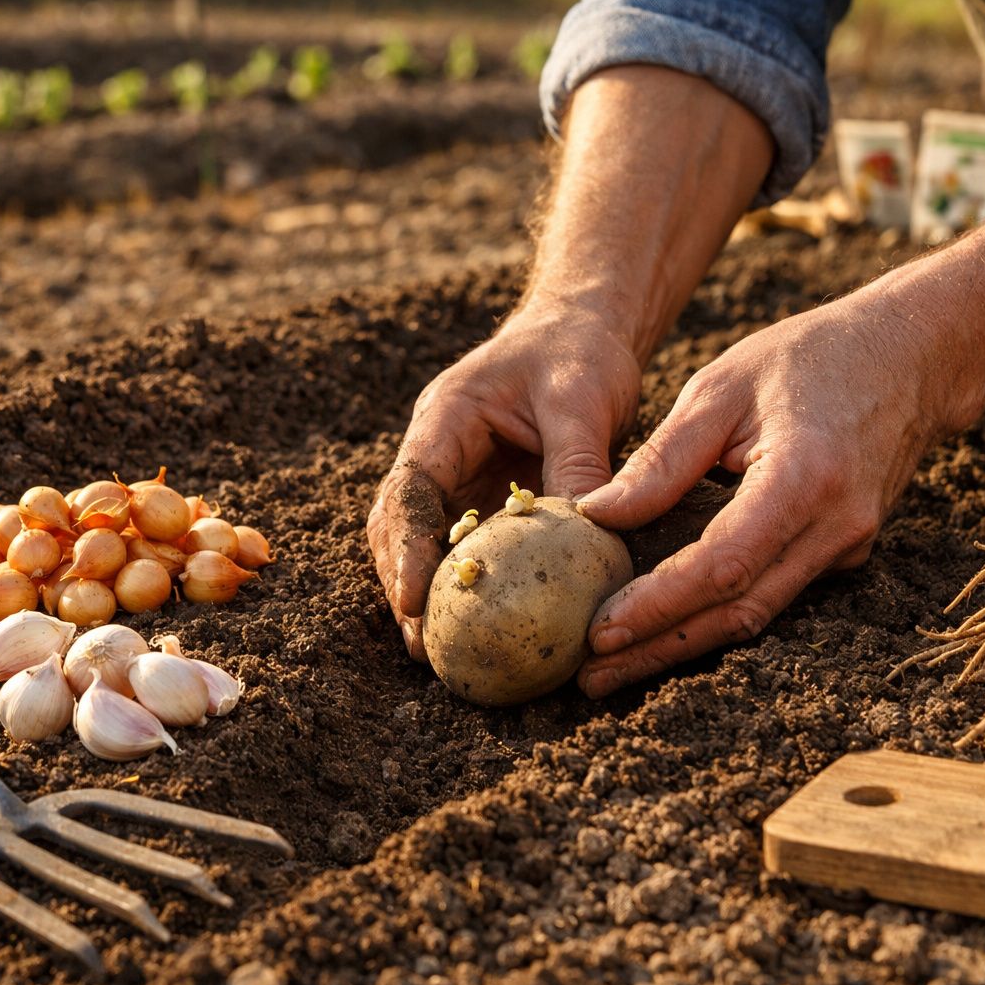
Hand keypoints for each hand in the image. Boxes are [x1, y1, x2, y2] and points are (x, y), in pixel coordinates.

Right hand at [367, 301, 642, 658]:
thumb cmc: (580, 352)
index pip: (410, 489)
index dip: (404, 548)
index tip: (412, 599)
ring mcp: (457, 476)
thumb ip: (578, 462)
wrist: (585, 331)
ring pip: (421, 541)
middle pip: (397, 525)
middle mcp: (439, 451)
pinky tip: (481, 627)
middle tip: (422, 645)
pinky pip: (464, 545)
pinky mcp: (483, 497)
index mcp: (446, 418)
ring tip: (438, 653)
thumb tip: (587, 536)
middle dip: (402, 585)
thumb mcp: (583, 399)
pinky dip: (465, 583)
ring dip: (426, 592)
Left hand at [574, 294, 951, 696]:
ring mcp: (849, 545)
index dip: (658, 607)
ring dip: (685, 644)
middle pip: (738, 612)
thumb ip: (662, 459)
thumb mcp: (721, 387)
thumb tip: (596, 515)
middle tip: (591, 676)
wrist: (911, 355)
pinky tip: (668, 623)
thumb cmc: (810, 356)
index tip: (599, 632)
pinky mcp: (845, 551)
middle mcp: (836, 526)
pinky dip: (718, 612)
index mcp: (803, 478)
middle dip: (660, 649)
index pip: (722, 567)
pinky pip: (775, 593)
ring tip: (616, 664)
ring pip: (758, 614)